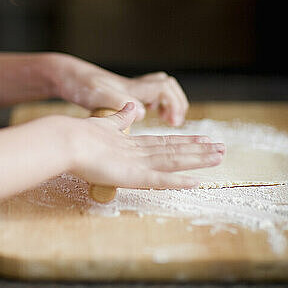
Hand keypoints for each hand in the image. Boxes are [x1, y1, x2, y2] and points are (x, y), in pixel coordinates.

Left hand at [58, 55, 188, 125]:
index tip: (172, 121)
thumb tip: (142, 112)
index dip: (174, 103)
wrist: (65, 76)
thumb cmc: (79, 85)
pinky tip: (143, 115)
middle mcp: (132, 87)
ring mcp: (127, 89)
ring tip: (166, 118)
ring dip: (167, 101)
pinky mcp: (119, 93)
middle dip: (176, 101)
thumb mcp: (98, 95)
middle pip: (167, 84)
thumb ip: (119, 102)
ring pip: (158, 87)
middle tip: (174, 120)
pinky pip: (145, 94)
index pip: (164, 88)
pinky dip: (153, 103)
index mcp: (131, 88)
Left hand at [67, 102, 224, 189]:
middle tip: (222, 151)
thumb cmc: (81, 134)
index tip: (204, 139)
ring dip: (195, 161)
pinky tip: (194, 181)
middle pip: (174, 154)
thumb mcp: (105, 122)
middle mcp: (138, 158)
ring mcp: (135, 168)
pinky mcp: (129, 176)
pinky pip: (157, 179)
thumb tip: (137, 106)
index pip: (165, 144)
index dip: (185, 142)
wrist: (65, 142)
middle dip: (198, 152)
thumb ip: (122, 117)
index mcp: (132, 147)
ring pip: (172, 163)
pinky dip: (176, 181)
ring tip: (217, 157)